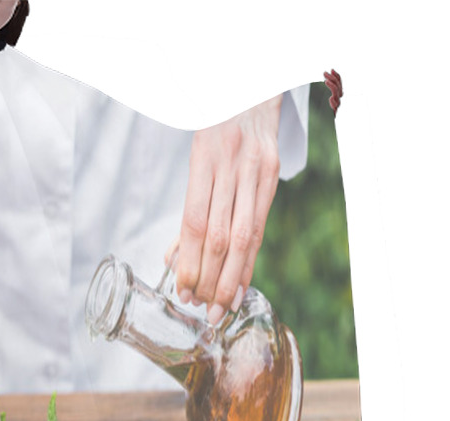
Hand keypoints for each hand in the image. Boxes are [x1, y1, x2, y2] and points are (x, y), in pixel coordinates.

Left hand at [168, 94, 283, 324]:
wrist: (251, 82)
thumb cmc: (215, 122)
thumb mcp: (195, 156)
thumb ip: (189, 208)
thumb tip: (175, 259)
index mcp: (204, 159)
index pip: (195, 224)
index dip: (190, 262)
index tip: (183, 290)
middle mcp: (232, 166)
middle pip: (220, 237)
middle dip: (209, 279)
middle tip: (200, 308)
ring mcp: (257, 170)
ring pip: (244, 237)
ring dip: (231, 279)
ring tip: (220, 309)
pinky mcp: (274, 173)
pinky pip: (261, 227)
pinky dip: (249, 262)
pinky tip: (241, 286)